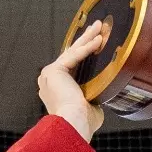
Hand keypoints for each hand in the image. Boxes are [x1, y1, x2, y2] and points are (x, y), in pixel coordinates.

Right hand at [41, 21, 109, 140]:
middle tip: (97, 28)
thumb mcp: (90, 107)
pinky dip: (87, 47)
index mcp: (57, 90)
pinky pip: (74, 56)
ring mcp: (50, 75)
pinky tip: (98, 39)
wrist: (73, 125)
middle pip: (72, 55)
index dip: (84, 54)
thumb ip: (93, 97)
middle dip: (85, 40)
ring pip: (72, 52)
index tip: (95, 44)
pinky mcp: (54, 70)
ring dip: (87, 38)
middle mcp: (50, 81)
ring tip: (99, 26)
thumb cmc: (81, 124)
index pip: (72, 67)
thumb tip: (102, 94)